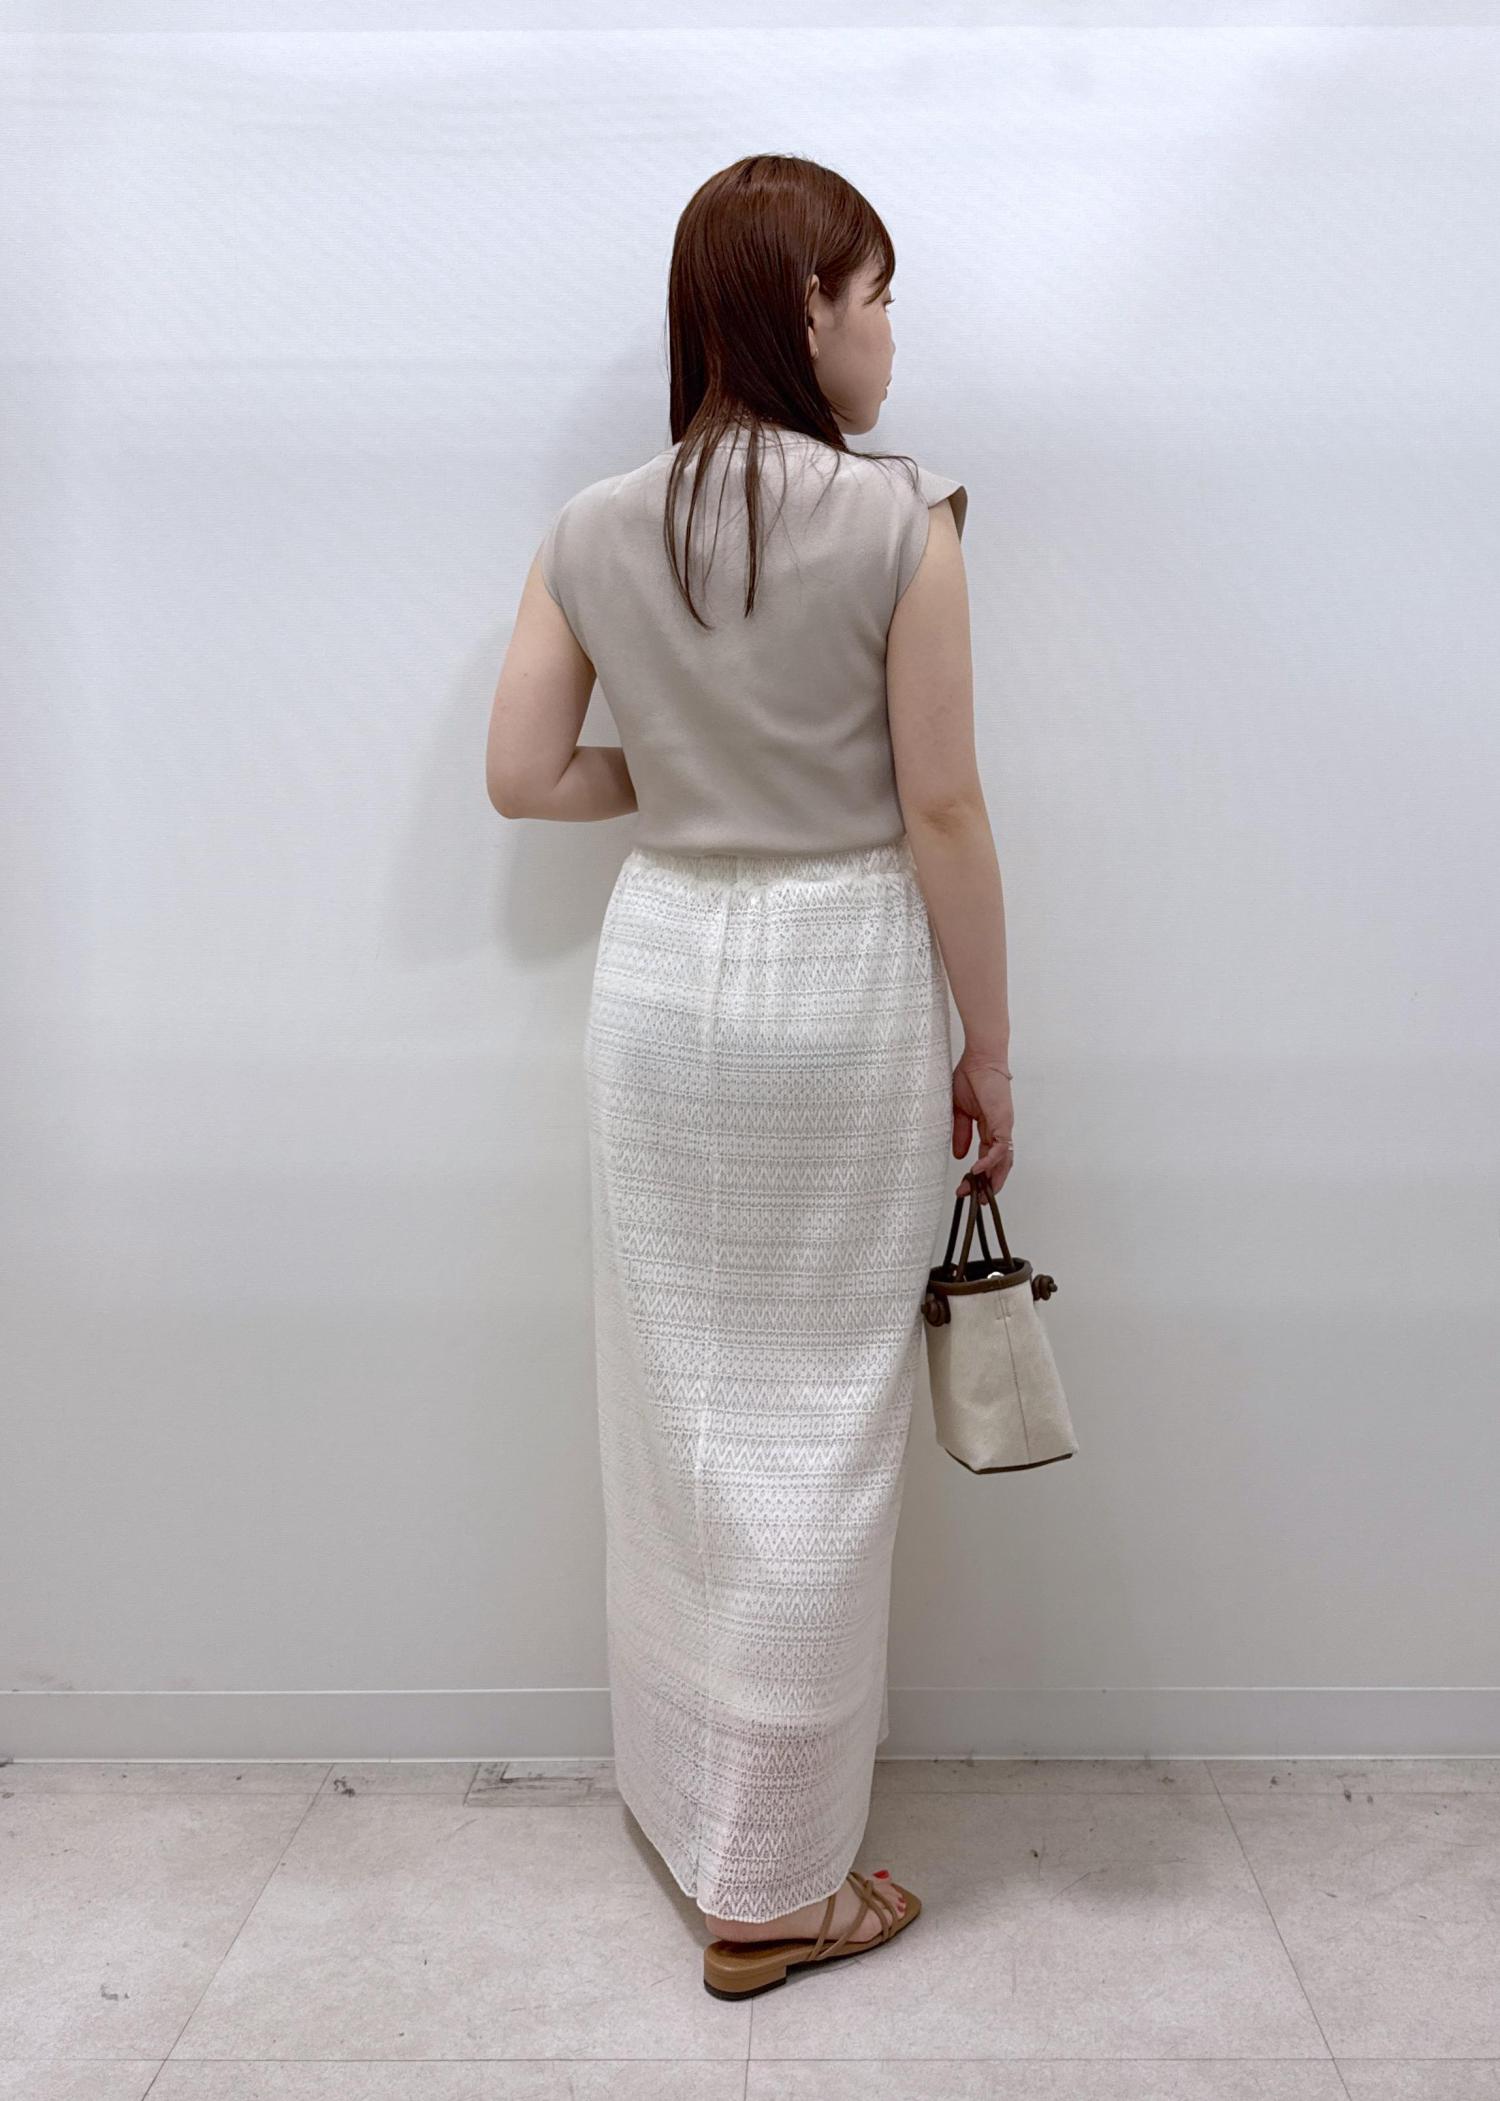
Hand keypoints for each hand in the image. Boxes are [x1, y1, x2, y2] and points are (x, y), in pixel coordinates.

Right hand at [951, 1049, 1014, 1196]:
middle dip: (987, 1185)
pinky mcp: (1002, 1121)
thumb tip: (961, 1156)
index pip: (985, 1158)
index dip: (976, 1175)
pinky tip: (977, 1171)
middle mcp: (999, 1130)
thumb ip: (961, 1133)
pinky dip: (990, 1161)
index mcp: (989, 1128)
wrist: (979, 1058)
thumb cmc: (969, 1077)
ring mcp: (1003, 1126)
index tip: (963, 1188)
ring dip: (993, 1179)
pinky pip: (999, 1147)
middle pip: (998, 1165)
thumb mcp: (958, 1111)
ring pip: (1004, 1161)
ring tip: (981, 1194)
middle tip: (975, 1200)